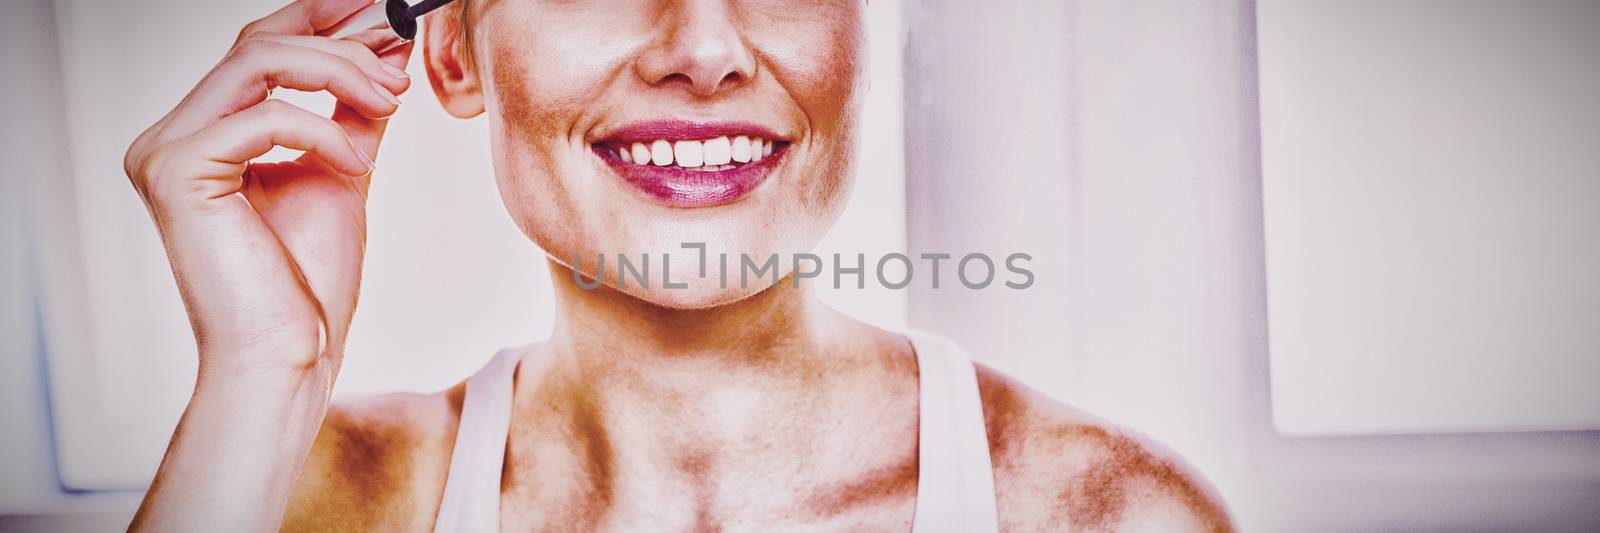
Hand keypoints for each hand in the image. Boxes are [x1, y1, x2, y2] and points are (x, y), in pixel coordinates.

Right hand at [123, 0, 411, 378]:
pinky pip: (263, 116)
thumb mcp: (339, 173)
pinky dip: (322, 129)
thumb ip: (349, 113)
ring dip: (339, 70)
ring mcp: (165, 152)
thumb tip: (384, 55)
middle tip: (400, 53)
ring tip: (390, 98)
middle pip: (257, 42)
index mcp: (203, 134)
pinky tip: (357, 164)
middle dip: (340, 39)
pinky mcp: (177, 174)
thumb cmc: (308, 283)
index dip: (320, 17)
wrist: (290, 356)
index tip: (385, 14)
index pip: (258, 47)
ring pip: (257, 61)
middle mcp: (170, 136)